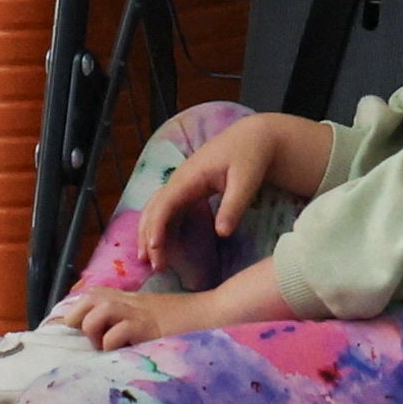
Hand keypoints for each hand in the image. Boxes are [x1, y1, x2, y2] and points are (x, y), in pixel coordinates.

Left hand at [68, 280, 198, 351]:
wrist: (214, 313)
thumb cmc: (186, 320)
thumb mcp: (153, 314)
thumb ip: (130, 319)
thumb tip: (103, 337)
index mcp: (129, 298)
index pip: (91, 295)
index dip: (75, 312)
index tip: (71, 331)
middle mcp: (129, 301)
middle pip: (87, 300)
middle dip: (80, 322)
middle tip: (96, 340)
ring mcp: (137, 313)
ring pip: (96, 315)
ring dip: (96, 335)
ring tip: (111, 348)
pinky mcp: (145, 327)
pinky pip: (114, 336)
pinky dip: (113, 348)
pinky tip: (128, 352)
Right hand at [138, 111, 323, 267]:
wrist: (254, 138)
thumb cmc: (250, 157)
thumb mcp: (246, 180)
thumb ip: (233, 206)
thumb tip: (221, 234)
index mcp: (189, 177)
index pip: (164, 204)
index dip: (156, 227)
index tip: (153, 249)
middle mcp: (179, 180)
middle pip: (153, 209)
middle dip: (148, 236)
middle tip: (152, 265)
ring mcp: (181, 184)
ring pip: (156, 210)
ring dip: (150, 234)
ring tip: (151, 261)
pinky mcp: (187, 189)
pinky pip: (167, 210)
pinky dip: (161, 228)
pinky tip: (163, 246)